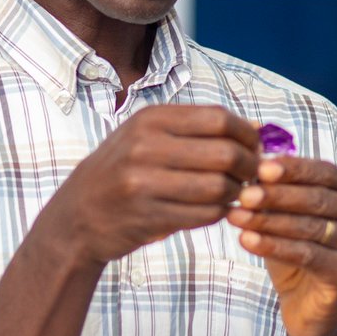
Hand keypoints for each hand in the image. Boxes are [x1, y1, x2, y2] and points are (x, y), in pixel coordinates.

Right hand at [41, 105, 259, 268]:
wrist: (77, 215)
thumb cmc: (123, 170)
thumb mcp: (149, 135)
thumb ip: (198, 129)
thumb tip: (259, 129)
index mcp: (150, 119)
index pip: (220, 119)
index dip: (247, 135)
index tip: (255, 147)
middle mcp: (145, 146)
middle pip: (225, 154)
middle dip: (250, 167)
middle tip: (252, 175)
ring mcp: (144, 183)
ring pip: (219, 187)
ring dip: (236, 193)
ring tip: (233, 193)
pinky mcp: (148, 216)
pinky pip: (205, 215)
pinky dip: (219, 213)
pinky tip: (214, 209)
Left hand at [226, 155, 336, 335]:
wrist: (309, 307)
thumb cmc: (298, 252)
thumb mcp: (288, 214)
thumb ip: (278, 189)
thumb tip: (254, 162)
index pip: (325, 172)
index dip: (292, 168)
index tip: (259, 166)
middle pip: (317, 198)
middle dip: (276, 195)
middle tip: (243, 194)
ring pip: (310, 226)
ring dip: (269, 220)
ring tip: (236, 216)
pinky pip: (307, 254)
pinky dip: (274, 246)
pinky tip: (247, 240)